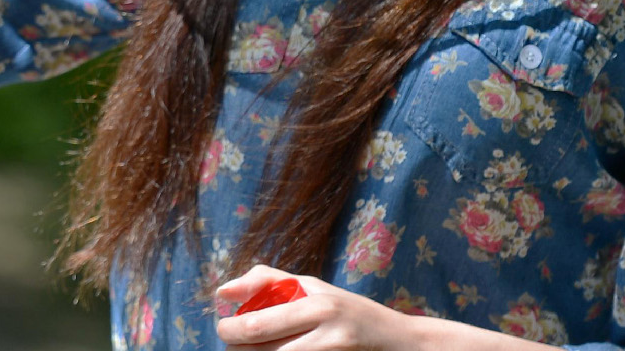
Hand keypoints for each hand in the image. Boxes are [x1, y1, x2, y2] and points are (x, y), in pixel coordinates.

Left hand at [213, 267, 418, 349]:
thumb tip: (222, 292)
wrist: (402, 344)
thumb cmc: (347, 310)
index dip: (229, 331)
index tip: (225, 328)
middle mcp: (327, 335)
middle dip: (236, 349)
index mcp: (317, 305)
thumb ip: (266, 281)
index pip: (257, 325)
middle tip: (232, 344)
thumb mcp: (313, 287)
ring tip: (252, 349)